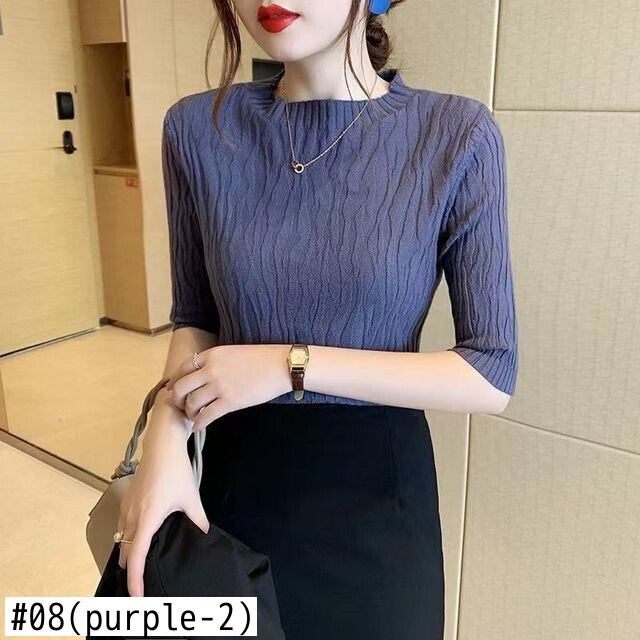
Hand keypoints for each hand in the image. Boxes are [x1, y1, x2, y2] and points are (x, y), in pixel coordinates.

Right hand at [116, 415, 207, 596]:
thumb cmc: (176, 471)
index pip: (137, 557)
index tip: (138, 597)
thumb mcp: (191, 497)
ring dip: (129, 555)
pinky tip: (140, 540)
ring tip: (141, 567)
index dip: (136, 580)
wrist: (162, 445)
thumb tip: (205, 534)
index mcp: (147, 519)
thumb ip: (198, 519)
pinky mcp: (127, 500)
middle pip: (126, 553)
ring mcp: (127, 508)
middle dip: (132, 571)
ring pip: (122, 540)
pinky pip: (122, 527)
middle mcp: (132, 516)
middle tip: (144, 585)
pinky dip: (128, 539)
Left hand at [166, 344, 291, 429]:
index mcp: (212, 355)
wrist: (280, 365)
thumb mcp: (233, 352)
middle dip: (177, 399)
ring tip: (193, 416)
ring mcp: (219, 386)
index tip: (176, 390)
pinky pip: (206, 415)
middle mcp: (211, 370)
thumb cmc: (262, 358)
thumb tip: (206, 374)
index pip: (183, 368)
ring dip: (189, 412)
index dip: (176, 381)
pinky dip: (199, 423)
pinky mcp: (230, 402)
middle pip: (181, 387)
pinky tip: (199, 426)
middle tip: (181, 406)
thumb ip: (216, 361)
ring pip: (191, 403)